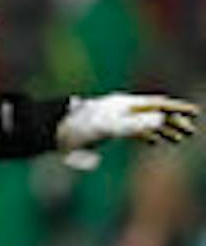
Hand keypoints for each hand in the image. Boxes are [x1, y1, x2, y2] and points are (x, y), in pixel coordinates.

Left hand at [55, 93, 198, 168]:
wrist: (54, 132)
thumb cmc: (80, 128)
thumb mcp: (109, 127)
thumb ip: (135, 125)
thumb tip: (161, 119)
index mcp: (125, 104)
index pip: (157, 103)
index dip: (177, 108)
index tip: (194, 113)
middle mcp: (122, 109)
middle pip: (154, 112)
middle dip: (173, 121)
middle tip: (190, 132)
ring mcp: (115, 118)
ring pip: (145, 122)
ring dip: (163, 129)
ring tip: (179, 138)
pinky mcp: (107, 129)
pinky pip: (133, 131)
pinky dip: (147, 135)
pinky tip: (155, 142)